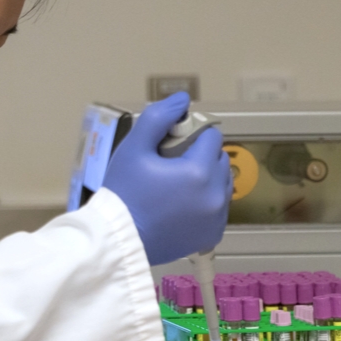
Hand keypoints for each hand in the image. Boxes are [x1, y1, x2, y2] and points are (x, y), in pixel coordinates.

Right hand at [102, 92, 232, 264]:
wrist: (118, 241)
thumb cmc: (122, 194)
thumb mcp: (133, 149)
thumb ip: (158, 118)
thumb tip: (182, 99)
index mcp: (199, 172)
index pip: (211, 137)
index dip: (191, 135)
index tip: (170, 146)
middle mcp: (215, 196)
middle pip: (219, 160)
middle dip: (200, 157)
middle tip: (170, 166)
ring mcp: (216, 218)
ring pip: (222, 185)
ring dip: (206, 180)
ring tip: (176, 187)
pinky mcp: (212, 235)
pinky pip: (218, 209)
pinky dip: (206, 204)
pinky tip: (181, 206)